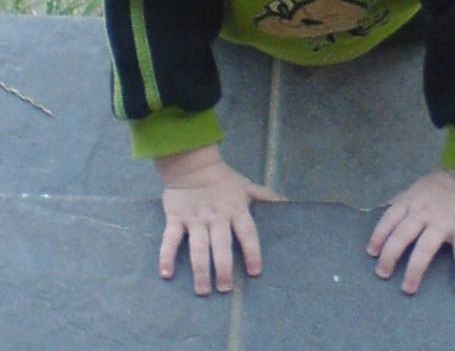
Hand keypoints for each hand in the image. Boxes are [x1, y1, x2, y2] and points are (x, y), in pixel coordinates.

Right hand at [155, 145, 283, 295]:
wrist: (193, 164)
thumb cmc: (223, 179)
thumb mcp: (247, 186)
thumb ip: (265, 196)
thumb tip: (287, 202)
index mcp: (235, 209)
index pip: (247, 233)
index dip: (252, 252)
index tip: (255, 272)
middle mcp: (217, 217)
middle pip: (221, 245)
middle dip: (223, 268)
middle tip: (225, 289)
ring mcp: (196, 219)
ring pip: (198, 246)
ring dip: (200, 269)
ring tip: (202, 291)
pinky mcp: (176, 218)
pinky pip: (171, 239)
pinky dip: (167, 256)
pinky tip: (166, 274)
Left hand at [366, 169, 454, 295]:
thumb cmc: (439, 186)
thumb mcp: (415, 189)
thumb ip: (401, 202)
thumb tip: (383, 211)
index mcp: (409, 202)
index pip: (388, 220)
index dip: (378, 236)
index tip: (371, 254)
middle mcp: (422, 213)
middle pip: (401, 236)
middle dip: (389, 256)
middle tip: (382, 274)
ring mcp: (443, 222)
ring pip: (425, 248)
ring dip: (415, 269)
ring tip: (408, 288)